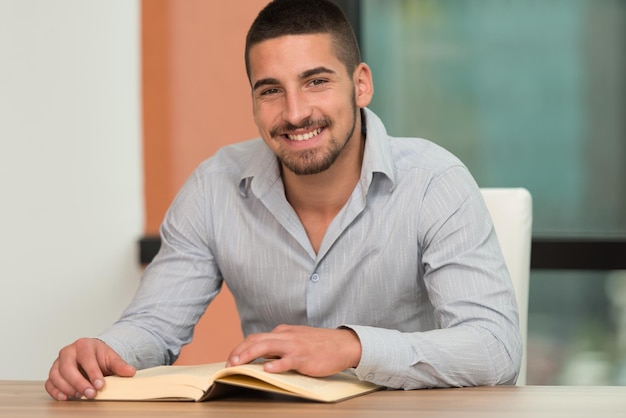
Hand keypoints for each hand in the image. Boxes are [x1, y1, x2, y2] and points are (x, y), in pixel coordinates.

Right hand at [45, 337, 135, 400]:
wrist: (92, 355)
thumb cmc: (99, 356)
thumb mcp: (112, 358)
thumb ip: (120, 365)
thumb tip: (130, 372)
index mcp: (84, 345)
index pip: (86, 358)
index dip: (93, 372)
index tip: (100, 385)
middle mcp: (68, 352)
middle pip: (68, 367)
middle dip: (79, 382)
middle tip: (90, 394)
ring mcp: (58, 362)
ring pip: (56, 375)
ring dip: (67, 388)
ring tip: (79, 396)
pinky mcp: (53, 373)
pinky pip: (49, 383)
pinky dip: (55, 391)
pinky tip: (65, 397)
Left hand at [225, 325, 361, 376]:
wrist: (343, 344)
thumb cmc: (320, 344)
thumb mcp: (296, 339)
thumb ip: (279, 345)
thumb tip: (261, 355)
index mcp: (283, 332)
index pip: (256, 337)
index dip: (241, 347)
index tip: (231, 358)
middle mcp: (286, 336)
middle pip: (256, 340)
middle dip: (239, 351)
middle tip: (228, 363)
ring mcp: (295, 346)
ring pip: (267, 347)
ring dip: (249, 355)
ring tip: (237, 364)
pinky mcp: (304, 357)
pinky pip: (287, 360)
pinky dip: (276, 364)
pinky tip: (267, 370)